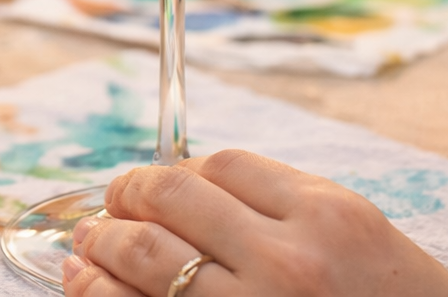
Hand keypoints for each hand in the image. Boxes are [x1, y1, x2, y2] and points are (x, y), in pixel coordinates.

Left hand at [63, 151, 447, 296]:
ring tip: (89, 238)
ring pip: (144, 254)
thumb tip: (198, 182)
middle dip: (129, 192)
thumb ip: (290, 205)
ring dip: (102, 239)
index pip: (224, 164)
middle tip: (114, 200)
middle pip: (173, 197)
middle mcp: (286, 259)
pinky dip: (99, 292)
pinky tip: (84, 280)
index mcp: (326, 216)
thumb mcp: (363, 238)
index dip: (181, 168)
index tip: (163, 181)